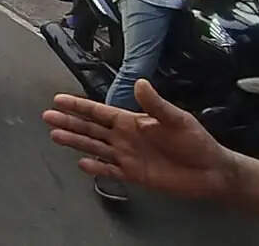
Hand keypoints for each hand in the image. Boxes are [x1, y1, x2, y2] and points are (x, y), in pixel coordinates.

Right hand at [42, 79, 237, 199]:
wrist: (211, 171)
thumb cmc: (195, 141)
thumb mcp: (177, 119)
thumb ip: (155, 104)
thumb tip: (138, 83)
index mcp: (132, 120)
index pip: (99, 111)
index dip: (79, 105)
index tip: (58, 99)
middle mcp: (125, 137)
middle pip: (91, 128)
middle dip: (69, 121)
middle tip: (47, 116)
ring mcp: (127, 156)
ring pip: (94, 147)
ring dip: (75, 141)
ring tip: (55, 136)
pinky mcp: (133, 175)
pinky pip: (109, 170)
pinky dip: (95, 168)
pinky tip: (81, 163)